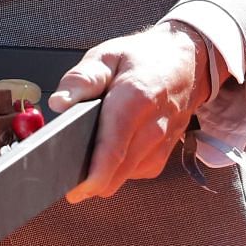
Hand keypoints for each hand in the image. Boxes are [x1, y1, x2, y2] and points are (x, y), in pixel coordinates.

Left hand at [50, 21, 212, 202]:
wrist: (186, 63)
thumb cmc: (143, 58)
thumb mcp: (107, 55)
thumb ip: (81, 79)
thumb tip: (59, 103)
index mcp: (136, 98)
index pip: (113, 148)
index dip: (92, 175)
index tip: (72, 190)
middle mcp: (153, 127)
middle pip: (118, 171)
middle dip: (88, 179)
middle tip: (62, 174)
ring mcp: (162, 145)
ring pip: (124, 176)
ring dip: (102, 174)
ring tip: (81, 156)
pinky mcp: (162, 155)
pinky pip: (133, 173)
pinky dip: (116, 168)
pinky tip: (107, 150)